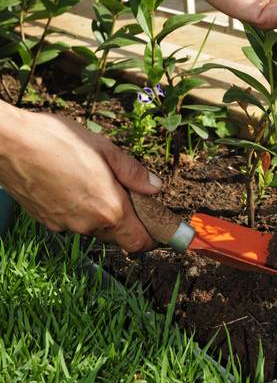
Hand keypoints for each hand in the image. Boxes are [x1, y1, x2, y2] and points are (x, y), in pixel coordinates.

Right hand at [0, 107, 159, 251]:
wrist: (9, 144)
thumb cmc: (57, 140)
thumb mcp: (105, 149)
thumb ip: (133, 172)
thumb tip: (154, 187)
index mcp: (109, 209)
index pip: (139, 242)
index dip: (152, 235)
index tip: (156, 223)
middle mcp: (88, 225)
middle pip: (117, 234)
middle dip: (126, 217)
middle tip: (124, 190)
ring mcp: (64, 225)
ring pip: (93, 226)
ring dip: (100, 211)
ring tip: (93, 178)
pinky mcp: (45, 221)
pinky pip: (71, 220)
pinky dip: (78, 208)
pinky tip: (70, 181)